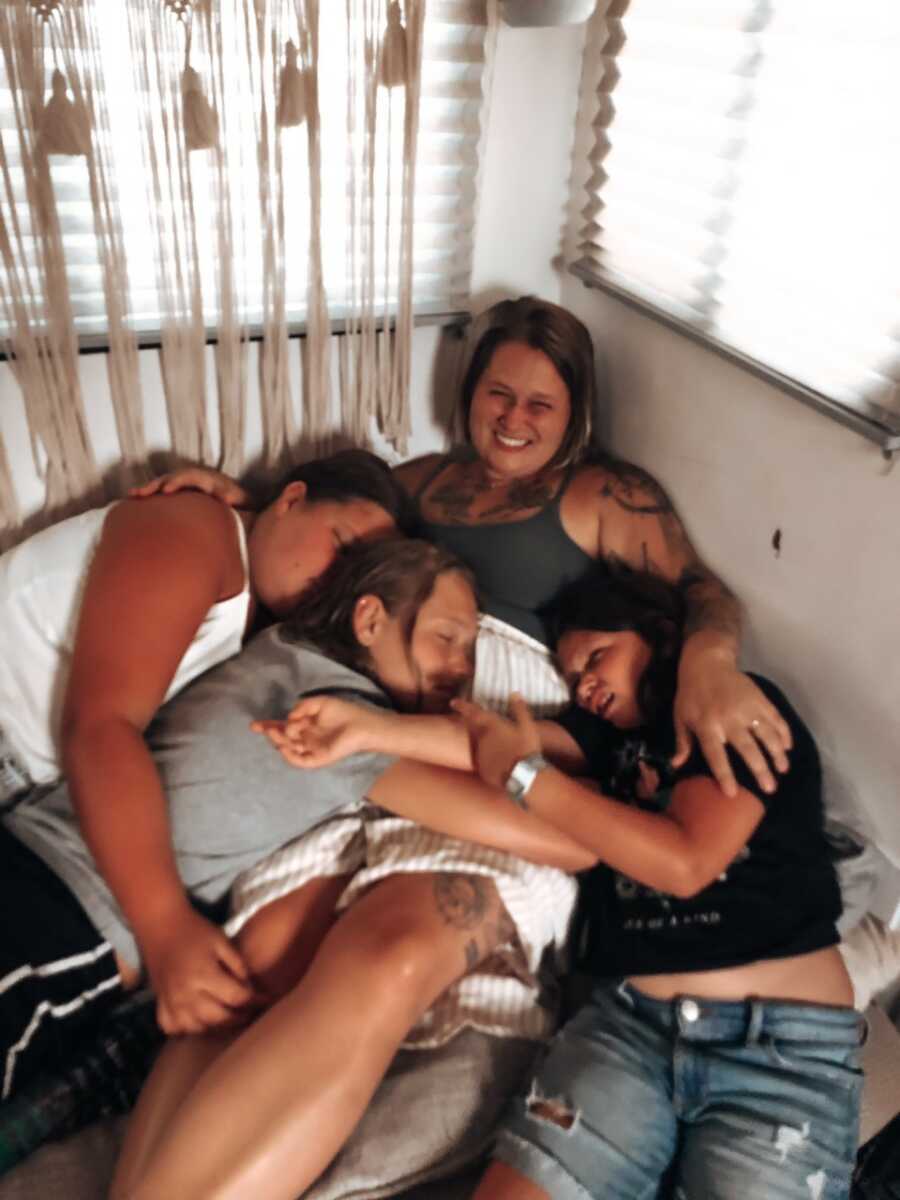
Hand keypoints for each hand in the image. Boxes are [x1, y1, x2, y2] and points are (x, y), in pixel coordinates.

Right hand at [129, 467, 251, 508]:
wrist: (242, 500)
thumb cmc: (239, 502)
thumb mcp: (239, 499)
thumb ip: (231, 498)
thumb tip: (226, 498)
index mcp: (208, 479)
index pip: (189, 477)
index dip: (177, 481)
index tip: (166, 490)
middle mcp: (195, 477)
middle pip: (172, 477)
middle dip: (156, 484)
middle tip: (140, 493)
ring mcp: (188, 484)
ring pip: (165, 482)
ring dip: (149, 488)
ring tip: (132, 495)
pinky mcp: (184, 491)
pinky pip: (165, 490)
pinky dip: (152, 494)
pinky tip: (137, 502)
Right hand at [139, 907, 261, 1034]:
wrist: (162, 925)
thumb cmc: (196, 931)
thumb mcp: (222, 941)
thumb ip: (238, 966)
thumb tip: (250, 990)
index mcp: (204, 974)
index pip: (236, 998)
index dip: (255, 1000)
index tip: (266, 999)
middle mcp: (186, 993)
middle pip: (219, 1019)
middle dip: (240, 1017)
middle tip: (251, 1012)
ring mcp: (170, 1002)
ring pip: (198, 1029)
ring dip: (217, 1027)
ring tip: (230, 1017)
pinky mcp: (160, 1004)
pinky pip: (174, 1029)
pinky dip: (188, 1029)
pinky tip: (200, 1021)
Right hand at [251, 696, 375, 767]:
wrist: (362, 725)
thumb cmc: (343, 712)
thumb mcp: (320, 703)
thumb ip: (302, 707)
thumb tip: (288, 718)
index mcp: (305, 725)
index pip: (283, 727)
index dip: (268, 726)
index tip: (254, 725)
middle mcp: (305, 738)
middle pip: (282, 738)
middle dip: (271, 733)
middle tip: (264, 728)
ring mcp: (311, 749)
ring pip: (289, 748)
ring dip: (279, 742)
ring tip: (274, 732)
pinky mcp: (318, 758)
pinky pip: (301, 761)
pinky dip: (290, 756)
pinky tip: (284, 746)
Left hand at [450, 693, 540, 789]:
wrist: (522, 777)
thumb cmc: (526, 749)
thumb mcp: (528, 727)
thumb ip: (519, 709)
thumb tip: (514, 693)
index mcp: (492, 726)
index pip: (473, 712)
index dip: (462, 706)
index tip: (453, 702)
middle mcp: (482, 739)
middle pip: (472, 727)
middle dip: (469, 721)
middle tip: (468, 718)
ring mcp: (480, 755)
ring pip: (474, 742)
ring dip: (476, 737)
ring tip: (483, 737)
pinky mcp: (482, 769)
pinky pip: (478, 758)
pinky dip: (481, 753)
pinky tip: (489, 755)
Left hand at [673, 656, 791, 796]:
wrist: (707, 663)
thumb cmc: (691, 694)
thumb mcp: (681, 717)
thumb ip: (682, 742)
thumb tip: (676, 765)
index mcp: (707, 726)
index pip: (716, 755)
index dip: (724, 775)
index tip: (733, 793)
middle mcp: (728, 719)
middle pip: (747, 749)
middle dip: (760, 770)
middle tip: (770, 788)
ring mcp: (747, 708)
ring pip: (767, 734)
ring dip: (777, 754)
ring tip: (783, 769)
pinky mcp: (759, 699)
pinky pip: (775, 718)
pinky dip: (783, 732)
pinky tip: (787, 747)